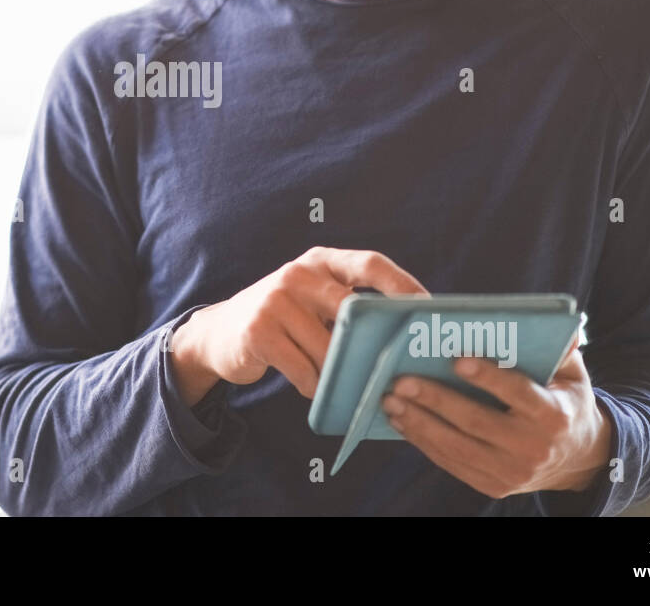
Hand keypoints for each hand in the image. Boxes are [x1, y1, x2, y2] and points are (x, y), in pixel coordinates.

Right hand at [169, 246, 427, 405]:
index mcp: (320, 261)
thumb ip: (350, 306)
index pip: (369, 264)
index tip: (428, 310)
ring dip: (343, 373)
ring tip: (352, 386)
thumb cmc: (285, 319)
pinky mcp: (258, 331)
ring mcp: (275, 301)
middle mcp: (298, 274)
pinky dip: (314, 385)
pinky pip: (302, 369)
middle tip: (398, 363)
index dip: (402, 285)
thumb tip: (403, 337)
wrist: (221, 332)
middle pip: (352, 308)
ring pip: (328, 347)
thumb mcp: (314, 299)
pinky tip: (315, 388)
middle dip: (377, 339)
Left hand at [381, 336, 613, 496]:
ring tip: (390, 400)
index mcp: (554, 415)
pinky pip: (452, 463)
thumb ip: (560, 348)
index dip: (488, 377)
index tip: (456, 359)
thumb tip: (553, 320)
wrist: (576, 459)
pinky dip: (423, 442)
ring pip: (457, 447)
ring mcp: (512, 472)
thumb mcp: (571, 374)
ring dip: (419, 423)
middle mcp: (533, 448)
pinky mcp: (493, 486)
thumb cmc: (564, 400)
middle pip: (476, 422)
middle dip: (435, 400)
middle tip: (401, 380)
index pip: (518, 393)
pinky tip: (401, 421)